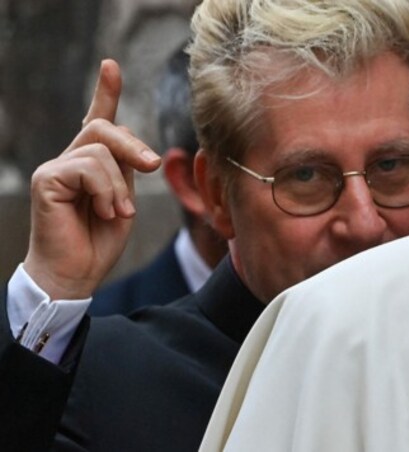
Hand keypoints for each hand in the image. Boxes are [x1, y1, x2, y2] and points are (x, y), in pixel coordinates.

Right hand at [22, 60, 160, 299]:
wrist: (76, 273)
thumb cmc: (99, 240)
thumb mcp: (124, 199)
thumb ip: (126, 170)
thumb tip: (138, 149)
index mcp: (91, 162)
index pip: (98, 120)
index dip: (105, 92)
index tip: (110, 66)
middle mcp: (70, 159)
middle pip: (106, 128)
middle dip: (134, 147)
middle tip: (151, 167)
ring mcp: (55, 167)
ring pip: (101, 151)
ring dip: (120, 185)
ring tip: (118, 212)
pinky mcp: (46, 179)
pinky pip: (88, 168)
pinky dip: (106, 191)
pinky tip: (105, 212)